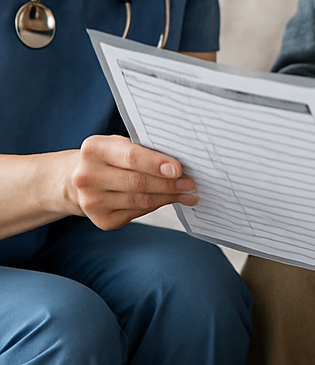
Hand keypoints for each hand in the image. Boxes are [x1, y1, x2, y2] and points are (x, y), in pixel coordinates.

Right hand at [64, 135, 196, 230]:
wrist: (74, 180)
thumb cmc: (107, 157)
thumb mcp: (119, 144)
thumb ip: (144, 150)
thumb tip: (180, 163)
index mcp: (94, 149)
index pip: (131, 157)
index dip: (157, 164)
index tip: (179, 169)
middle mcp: (88, 176)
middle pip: (138, 182)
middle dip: (169, 183)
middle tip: (190, 183)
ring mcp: (92, 201)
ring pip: (140, 200)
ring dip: (168, 197)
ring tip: (187, 193)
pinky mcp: (101, 220)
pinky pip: (137, 213)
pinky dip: (157, 205)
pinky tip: (170, 200)